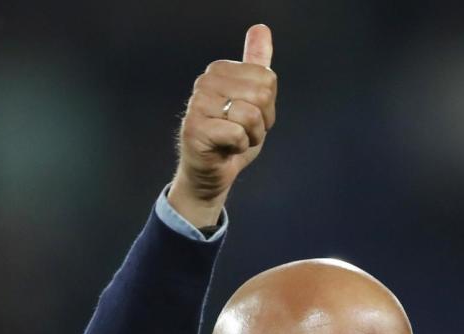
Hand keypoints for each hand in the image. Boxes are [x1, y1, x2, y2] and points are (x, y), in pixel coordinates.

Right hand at [168, 24, 276, 227]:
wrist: (212, 172)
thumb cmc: (232, 137)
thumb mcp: (253, 99)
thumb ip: (256, 63)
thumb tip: (261, 29)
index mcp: (220, 70)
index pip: (268, 79)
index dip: (268, 106)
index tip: (249, 117)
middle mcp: (205, 82)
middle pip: (262, 95)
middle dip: (262, 122)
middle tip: (243, 131)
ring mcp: (197, 105)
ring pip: (251, 114)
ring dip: (251, 136)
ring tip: (234, 140)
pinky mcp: (195, 130)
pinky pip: (238, 133)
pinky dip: (239, 147)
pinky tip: (225, 149)